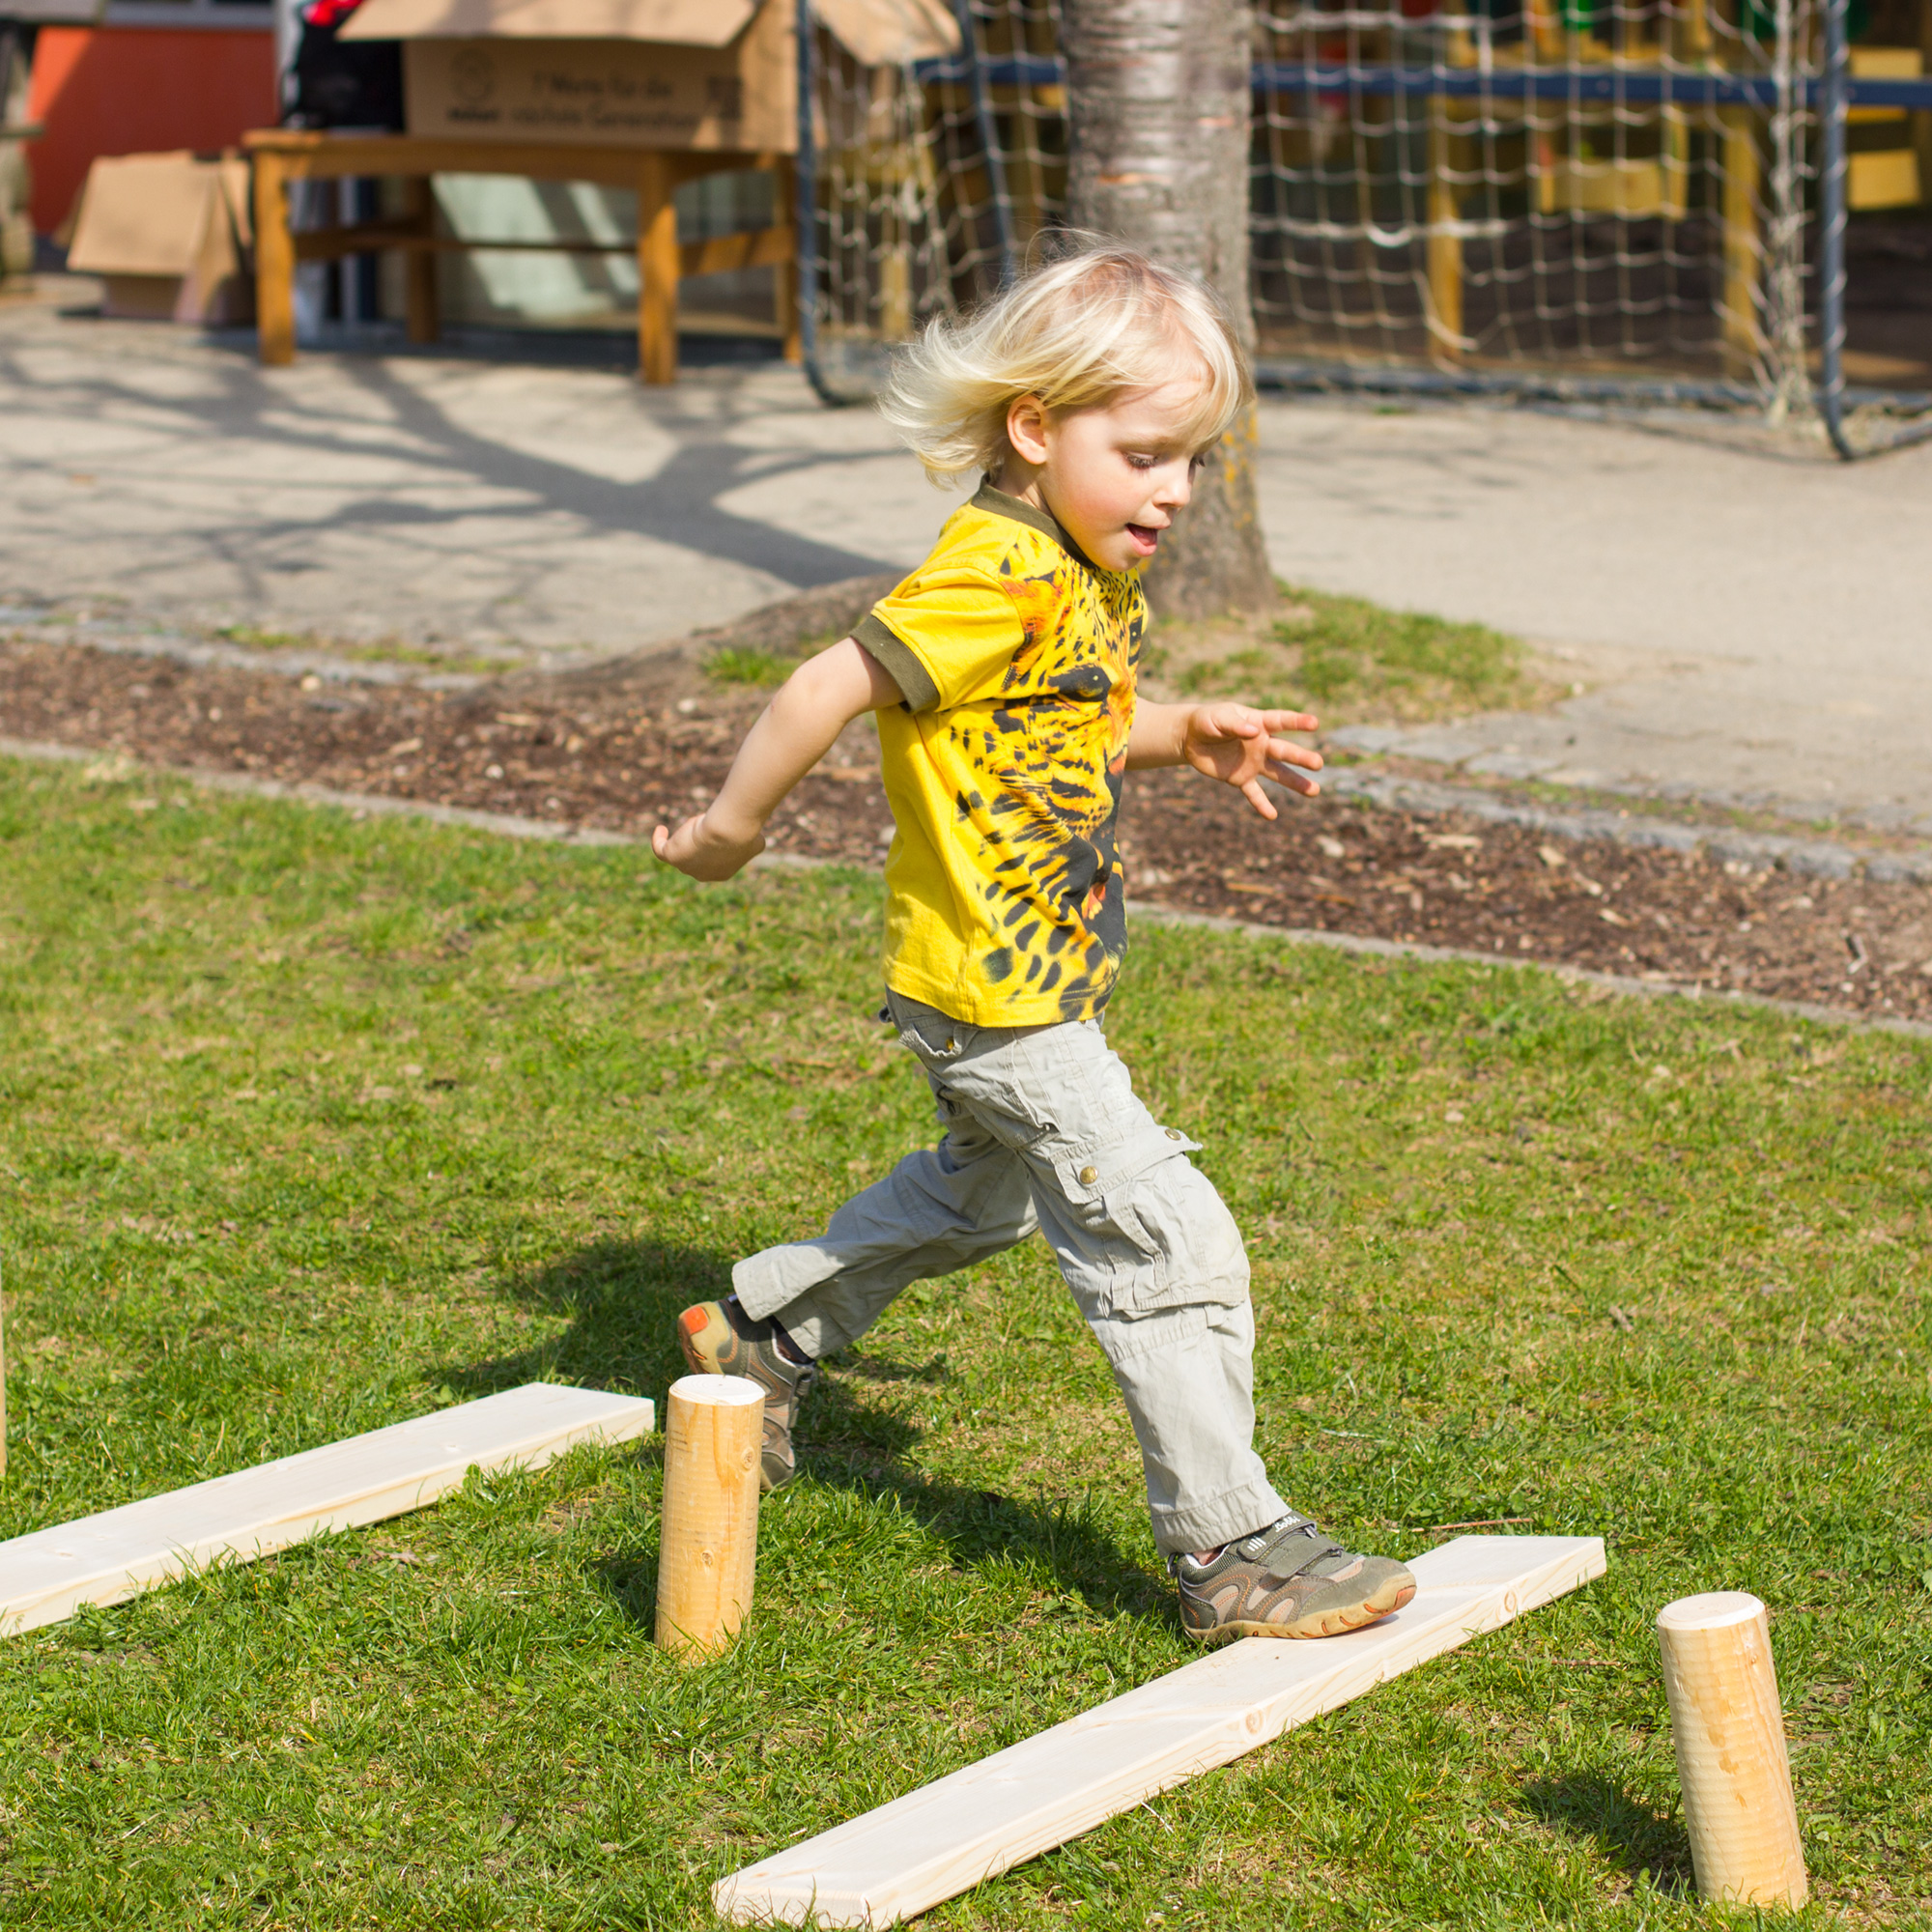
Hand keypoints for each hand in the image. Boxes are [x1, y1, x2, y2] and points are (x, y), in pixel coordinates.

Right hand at [651, 809, 765, 880]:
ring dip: (684, 839)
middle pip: (696, 861)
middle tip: (702, 827)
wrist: (728, 831)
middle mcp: (704, 874)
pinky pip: (660, 851)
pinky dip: (659, 840)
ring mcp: (687, 868)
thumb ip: (756, 843)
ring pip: (680, 855)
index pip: (715, 862)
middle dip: (699, 845)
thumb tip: (759, 841)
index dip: (714, 848)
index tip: (716, 833)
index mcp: (723, 872)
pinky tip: (662, 829)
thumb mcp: (756, 841)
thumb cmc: (744, 834)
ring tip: (688, 826)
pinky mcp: (673, 857)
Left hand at [1180, 703, 1322, 818]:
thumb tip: (1254, 732)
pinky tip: (1272, 816)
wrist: (1191, 738)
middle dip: (1301, 757)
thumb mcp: (1217, 718)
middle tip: (1318, 764)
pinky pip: (1254, 793)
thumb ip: (1234, 724)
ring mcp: (1253, 762)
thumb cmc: (1207, 721)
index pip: (1280, 721)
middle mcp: (1261, 743)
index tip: (1315, 723)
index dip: (1297, 721)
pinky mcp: (1240, 779)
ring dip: (1295, 783)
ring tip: (1314, 791)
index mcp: (1258, 722)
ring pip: (1278, 773)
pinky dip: (1262, 805)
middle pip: (1283, 751)